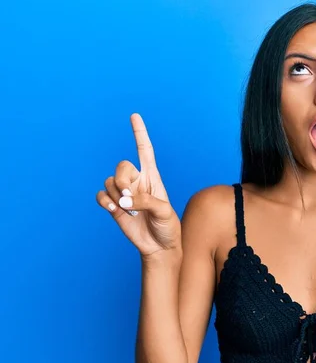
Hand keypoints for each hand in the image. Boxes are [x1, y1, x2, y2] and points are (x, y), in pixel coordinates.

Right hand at [96, 113, 181, 256]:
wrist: (159, 246)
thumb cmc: (167, 226)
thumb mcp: (163, 211)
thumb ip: (146, 201)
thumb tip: (125, 199)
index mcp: (152, 177)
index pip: (145, 150)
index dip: (139, 133)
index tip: (134, 116)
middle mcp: (137, 182)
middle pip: (121, 166)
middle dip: (122, 180)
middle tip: (130, 198)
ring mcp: (124, 194)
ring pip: (109, 181)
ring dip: (116, 195)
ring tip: (128, 209)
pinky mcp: (115, 206)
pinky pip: (101, 196)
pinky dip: (105, 201)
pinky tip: (115, 210)